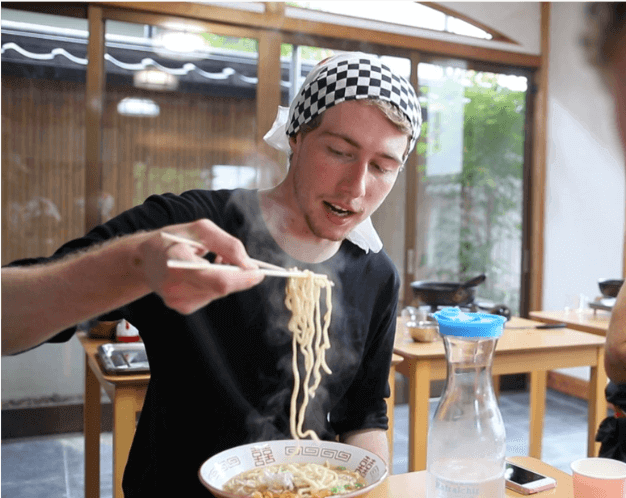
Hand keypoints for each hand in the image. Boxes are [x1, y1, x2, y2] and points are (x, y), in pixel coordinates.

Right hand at [135, 219, 264, 313]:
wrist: (143, 259)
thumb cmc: (173, 239)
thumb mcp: (200, 229)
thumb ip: (227, 244)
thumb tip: (249, 264)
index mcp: (176, 262)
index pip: (217, 279)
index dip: (242, 278)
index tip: (259, 272)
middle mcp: (174, 286)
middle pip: (221, 289)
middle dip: (239, 277)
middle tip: (247, 264)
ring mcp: (176, 300)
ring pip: (218, 293)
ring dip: (226, 279)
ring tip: (215, 261)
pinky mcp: (181, 308)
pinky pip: (210, 297)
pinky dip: (216, 285)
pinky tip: (205, 272)